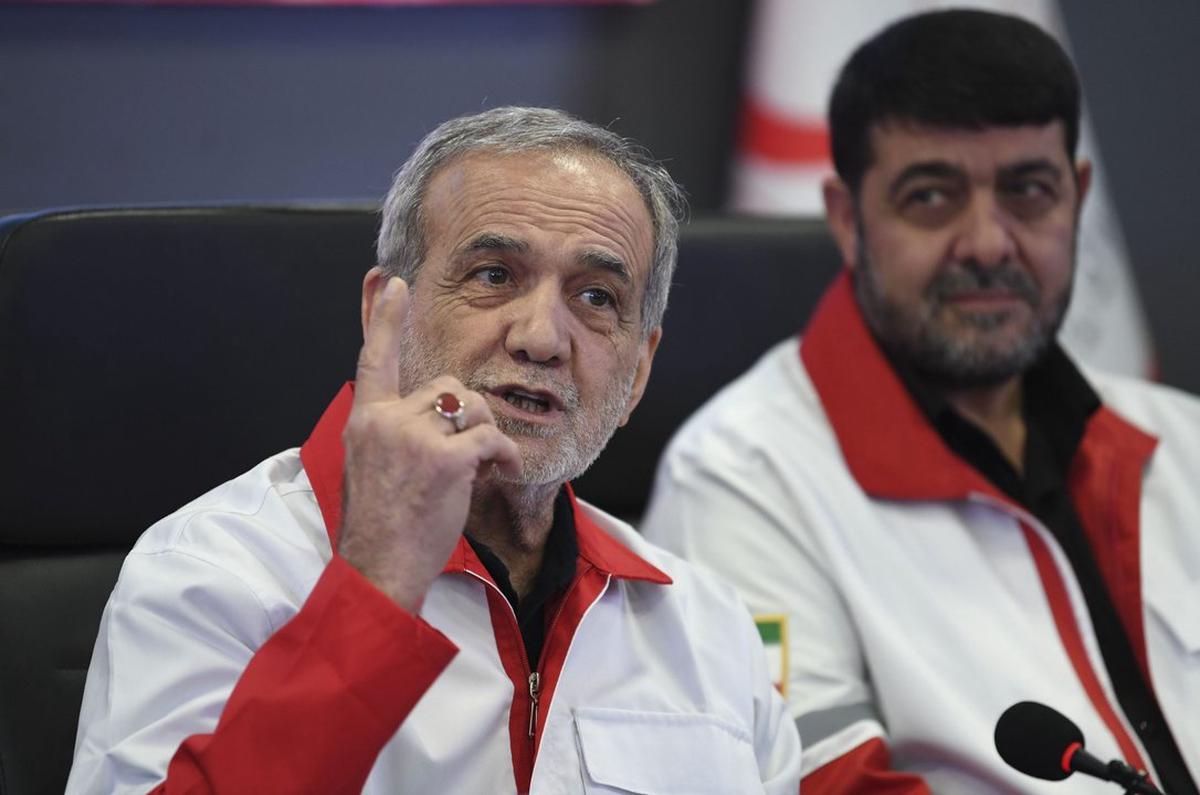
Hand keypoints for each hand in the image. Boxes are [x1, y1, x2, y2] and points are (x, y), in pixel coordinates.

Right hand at [338, 276, 521, 611]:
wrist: (379, 568)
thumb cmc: (382, 527)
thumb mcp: (370, 467)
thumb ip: (391, 433)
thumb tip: (424, 418)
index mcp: (364, 420)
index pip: (374, 358)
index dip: (386, 319)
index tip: (391, 284)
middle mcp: (385, 420)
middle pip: (446, 385)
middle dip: (466, 415)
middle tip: (467, 454)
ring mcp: (414, 437)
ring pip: (471, 406)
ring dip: (484, 433)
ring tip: (480, 467)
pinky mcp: (445, 458)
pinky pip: (492, 438)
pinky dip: (504, 456)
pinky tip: (499, 473)